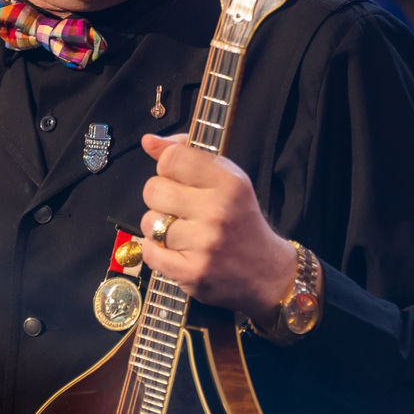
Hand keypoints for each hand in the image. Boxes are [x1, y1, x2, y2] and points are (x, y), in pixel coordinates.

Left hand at [139, 133, 296, 321]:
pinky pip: (149, 251)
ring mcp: (204, 243)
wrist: (266, 272)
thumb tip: (148, 141)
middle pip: (153, 190)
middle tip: (181, 210)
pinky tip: (178, 251)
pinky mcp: (192, 272)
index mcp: (229, 182)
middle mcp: (218, 211)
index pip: (171, 158)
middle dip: (161, 199)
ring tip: (182, 233)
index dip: (168, 168)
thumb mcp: (226, 179)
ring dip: (159, 228)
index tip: (179, 179)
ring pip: (149, 222)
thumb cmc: (240, 220)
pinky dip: (157, 252)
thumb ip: (186, 155)